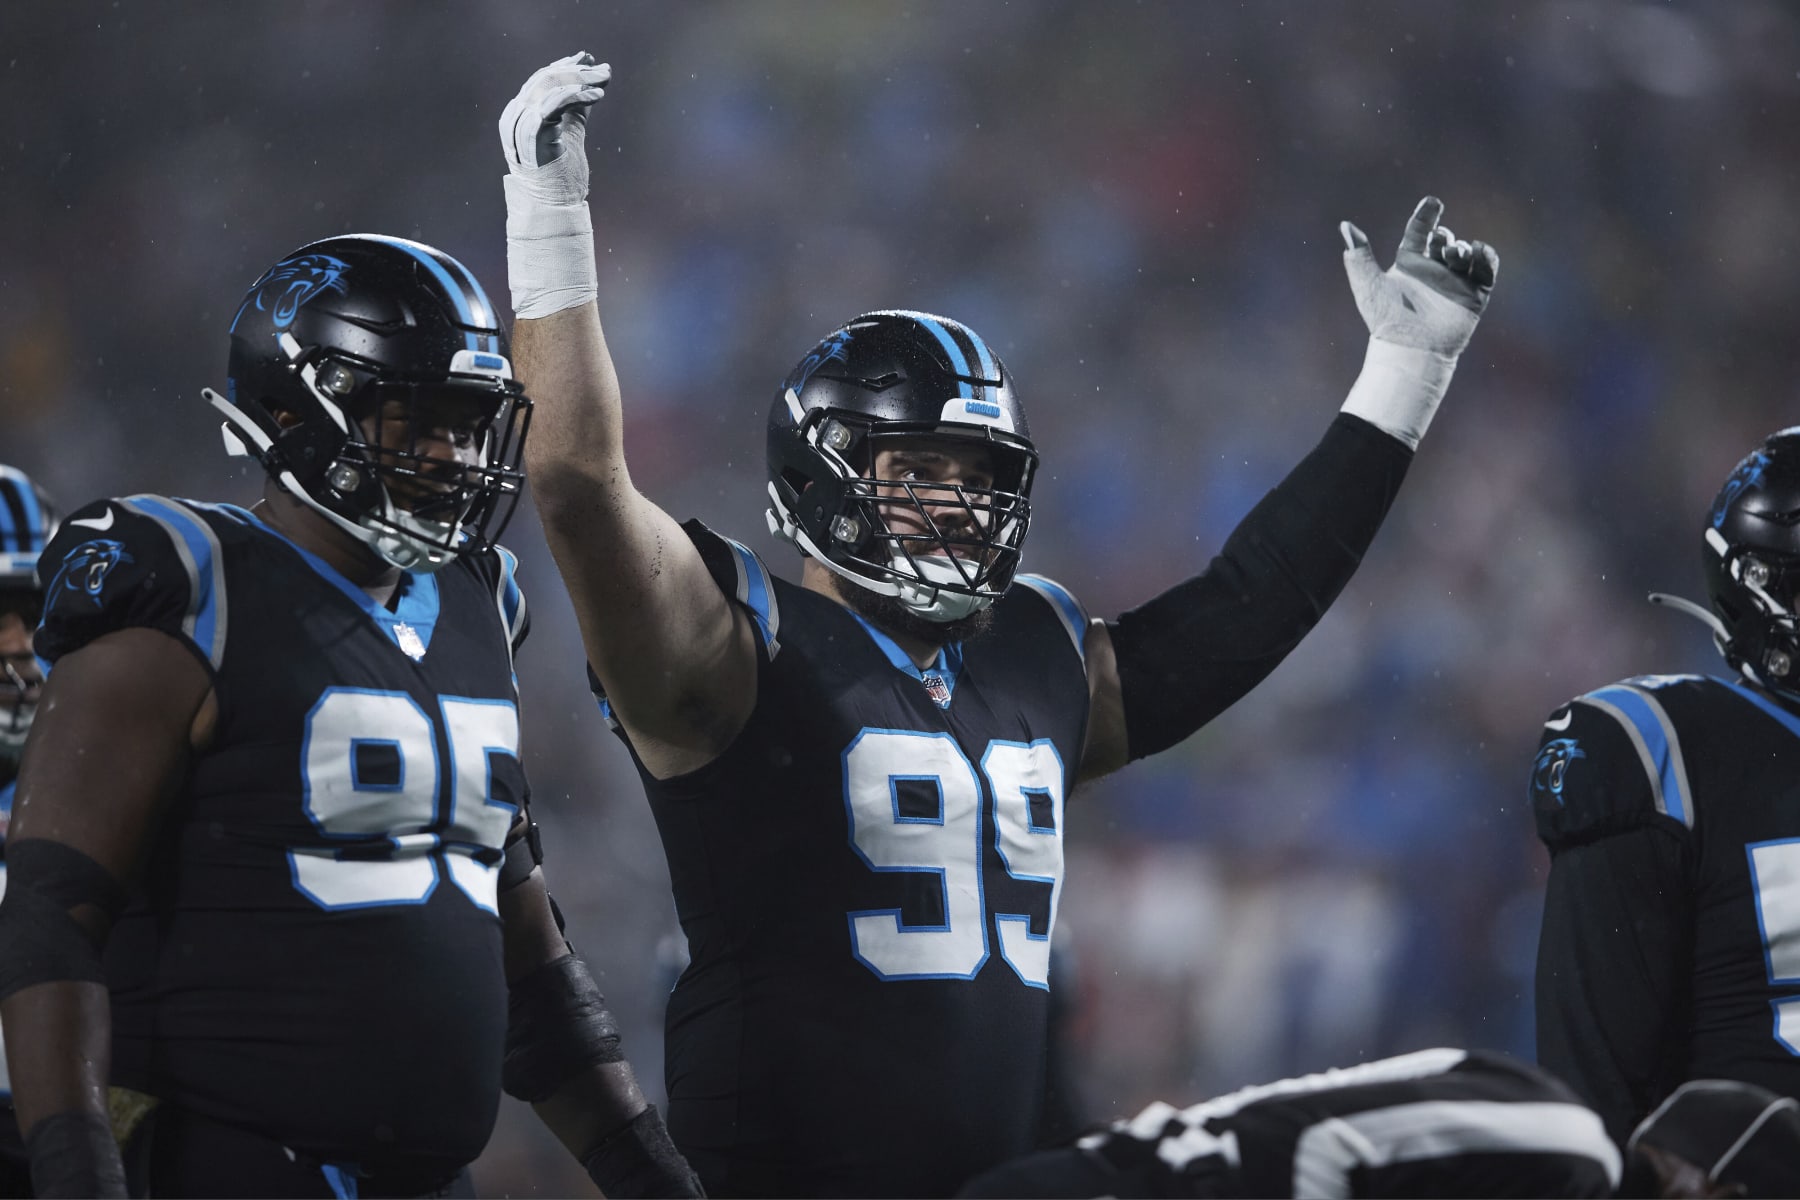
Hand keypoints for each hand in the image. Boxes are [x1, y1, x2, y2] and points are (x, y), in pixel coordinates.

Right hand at [498, 52, 611, 206]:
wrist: (555, 207)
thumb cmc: (561, 176)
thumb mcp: (571, 134)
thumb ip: (576, 110)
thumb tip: (591, 85)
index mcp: (520, 114)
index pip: (541, 80)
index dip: (565, 66)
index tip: (589, 59)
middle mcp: (515, 116)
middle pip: (545, 79)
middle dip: (577, 70)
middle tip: (604, 70)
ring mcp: (520, 125)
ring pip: (549, 87)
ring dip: (581, 80)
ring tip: (604, 81)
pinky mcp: (533, 134)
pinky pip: (555, 103)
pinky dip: (577, 95)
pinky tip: (597, 96)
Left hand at [1340, 197, 1498, 359]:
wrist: (1410, 349)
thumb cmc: (1386, 320)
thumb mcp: (1369, 284)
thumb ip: (1358, 255)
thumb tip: (1345, 224)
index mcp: (1409, 264)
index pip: (1420, 231)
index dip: (1426, 215)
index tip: (1433, 201)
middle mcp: (1433, 272)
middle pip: (1445, 241)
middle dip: (1445, 237)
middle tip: (1441, 243)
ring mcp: (1454, 283)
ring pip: (1465, 254)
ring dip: (1462, 249)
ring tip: (1455, 255)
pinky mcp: (1474, 296)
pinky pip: (1486, 271)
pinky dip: (1487, 258)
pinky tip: (1479, 252)